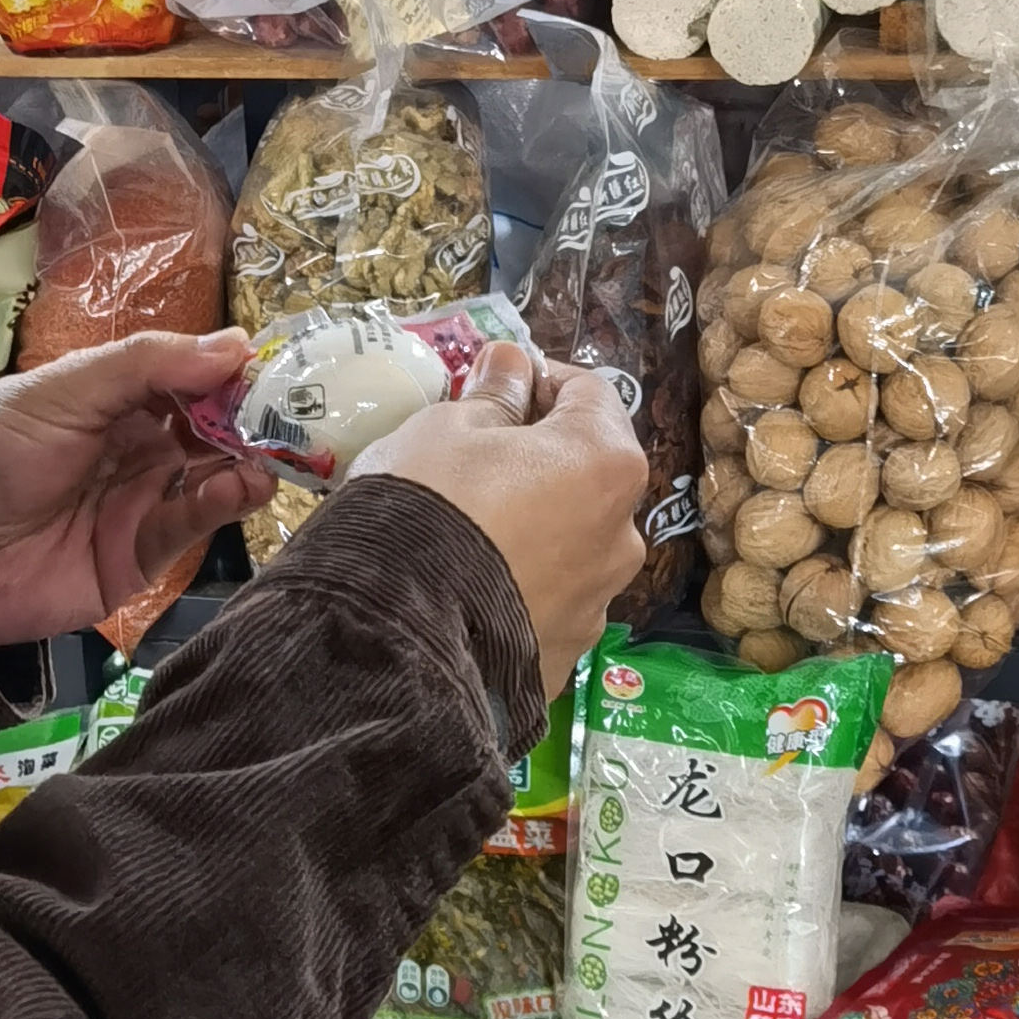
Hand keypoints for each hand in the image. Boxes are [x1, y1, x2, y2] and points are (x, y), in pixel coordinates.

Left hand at [0, 331, 274, 647]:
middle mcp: (139, 452)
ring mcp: (140, 508)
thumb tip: (237, 342)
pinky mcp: (136, 563)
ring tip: (268, 456)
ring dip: (246, 467)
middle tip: (297, 419)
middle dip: (256, 426)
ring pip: (212, 484)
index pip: (196, 383)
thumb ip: (146, 364)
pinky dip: (218, 508)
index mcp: (120, 403)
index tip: (279, 371)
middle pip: (216, 436)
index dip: (236, 377)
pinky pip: (187, 532)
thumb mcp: (63, 389)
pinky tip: (238, 487)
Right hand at [353, 338, 648, 692]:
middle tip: (473, 457)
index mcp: (607, 461)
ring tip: (468, 533)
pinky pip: (548, 600)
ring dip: (536, 524)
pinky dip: (521, 584)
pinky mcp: (567, 654)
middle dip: (540, 456)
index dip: (539, 380)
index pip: (590, 392)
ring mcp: (599, 601)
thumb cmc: (426, 506)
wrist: (395, 636)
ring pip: (572, 541)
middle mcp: (623, 533)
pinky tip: (469, 589)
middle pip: (587, 472)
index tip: (493, 387)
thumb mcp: (447, 427)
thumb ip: (494, 393)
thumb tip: (513, 364)